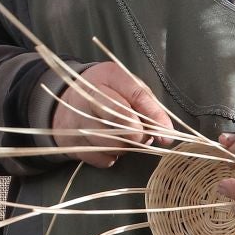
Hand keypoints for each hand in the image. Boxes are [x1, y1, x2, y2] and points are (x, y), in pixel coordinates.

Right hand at [51, 62, 174, 167]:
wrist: (67, 103)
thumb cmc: (107, 94)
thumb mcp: (126, 87)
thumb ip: (148, 105)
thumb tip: (165, 133)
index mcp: (107, 75)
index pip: (136, 95)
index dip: (155, 116)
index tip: (167, 134)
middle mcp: (89, 95)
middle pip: (122, 120)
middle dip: (140, 134)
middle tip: (143, 136)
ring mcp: (78, 120)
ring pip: (114, 144)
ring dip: (126, 147)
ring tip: (125, 138)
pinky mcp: (73, 142)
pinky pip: (103, 158)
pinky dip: (112, 157)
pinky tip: (110, 145)